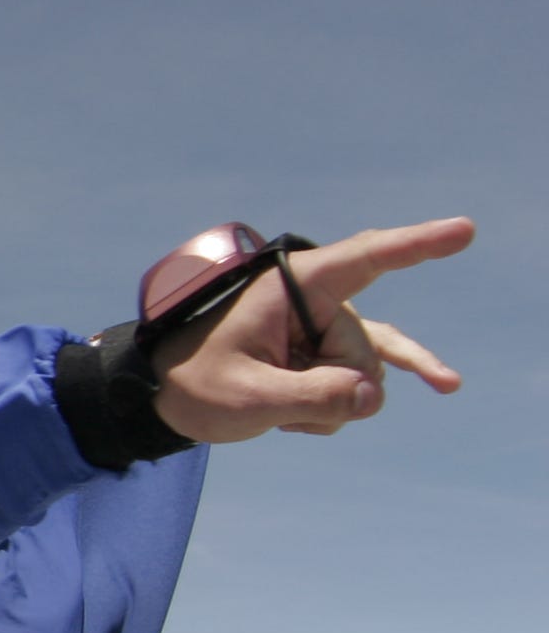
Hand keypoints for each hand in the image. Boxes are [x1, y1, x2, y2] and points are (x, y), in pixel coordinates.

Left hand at [153, 218, 471, 443]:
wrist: (168, 398)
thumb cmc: (196, 386)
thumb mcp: (247, 398)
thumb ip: (314, 400)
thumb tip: (372, 397)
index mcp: (291, 285)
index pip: (366, 259)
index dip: (417, 245)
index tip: (464, 230)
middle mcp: (317, 298)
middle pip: (364, 351)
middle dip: (329, 385)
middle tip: (266, 386)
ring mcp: (326, 325)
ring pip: (364, 375)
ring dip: (326, 402)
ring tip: (272, 398)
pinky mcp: (327, 350)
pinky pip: (371, 370)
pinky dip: (391, 380)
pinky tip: (445, 383)